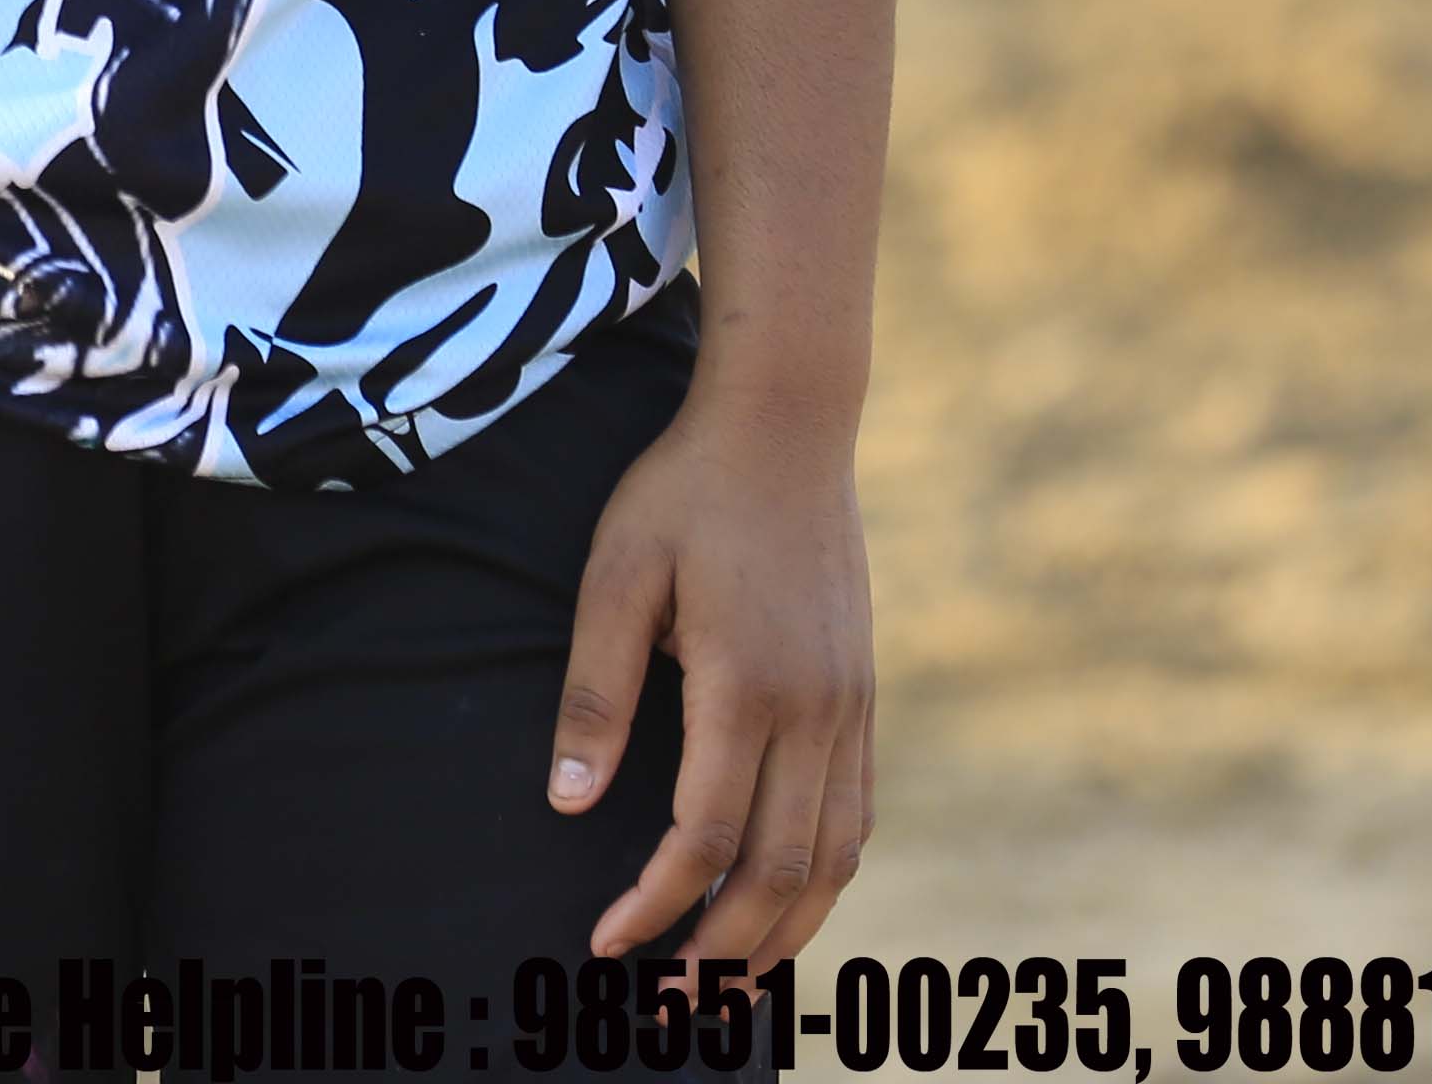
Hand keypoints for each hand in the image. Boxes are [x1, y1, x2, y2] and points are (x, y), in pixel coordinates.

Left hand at [561, 370, 875, 967]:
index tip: (604, 944)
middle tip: (665, 1004)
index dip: (654, 904)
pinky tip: (784, 903)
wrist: (787, 427)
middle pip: (781, 873)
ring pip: (836, 860)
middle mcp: (816, 712)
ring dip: (783, 933)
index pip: (704, 837)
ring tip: (728, 983)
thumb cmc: (684, 494)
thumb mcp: (615, 575)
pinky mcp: (864, 699)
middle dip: (722, 951)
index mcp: (747, 686)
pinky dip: (825, 879)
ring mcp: (852, 709)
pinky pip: (856, 817)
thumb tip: (567, 804)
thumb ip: (595, 693)